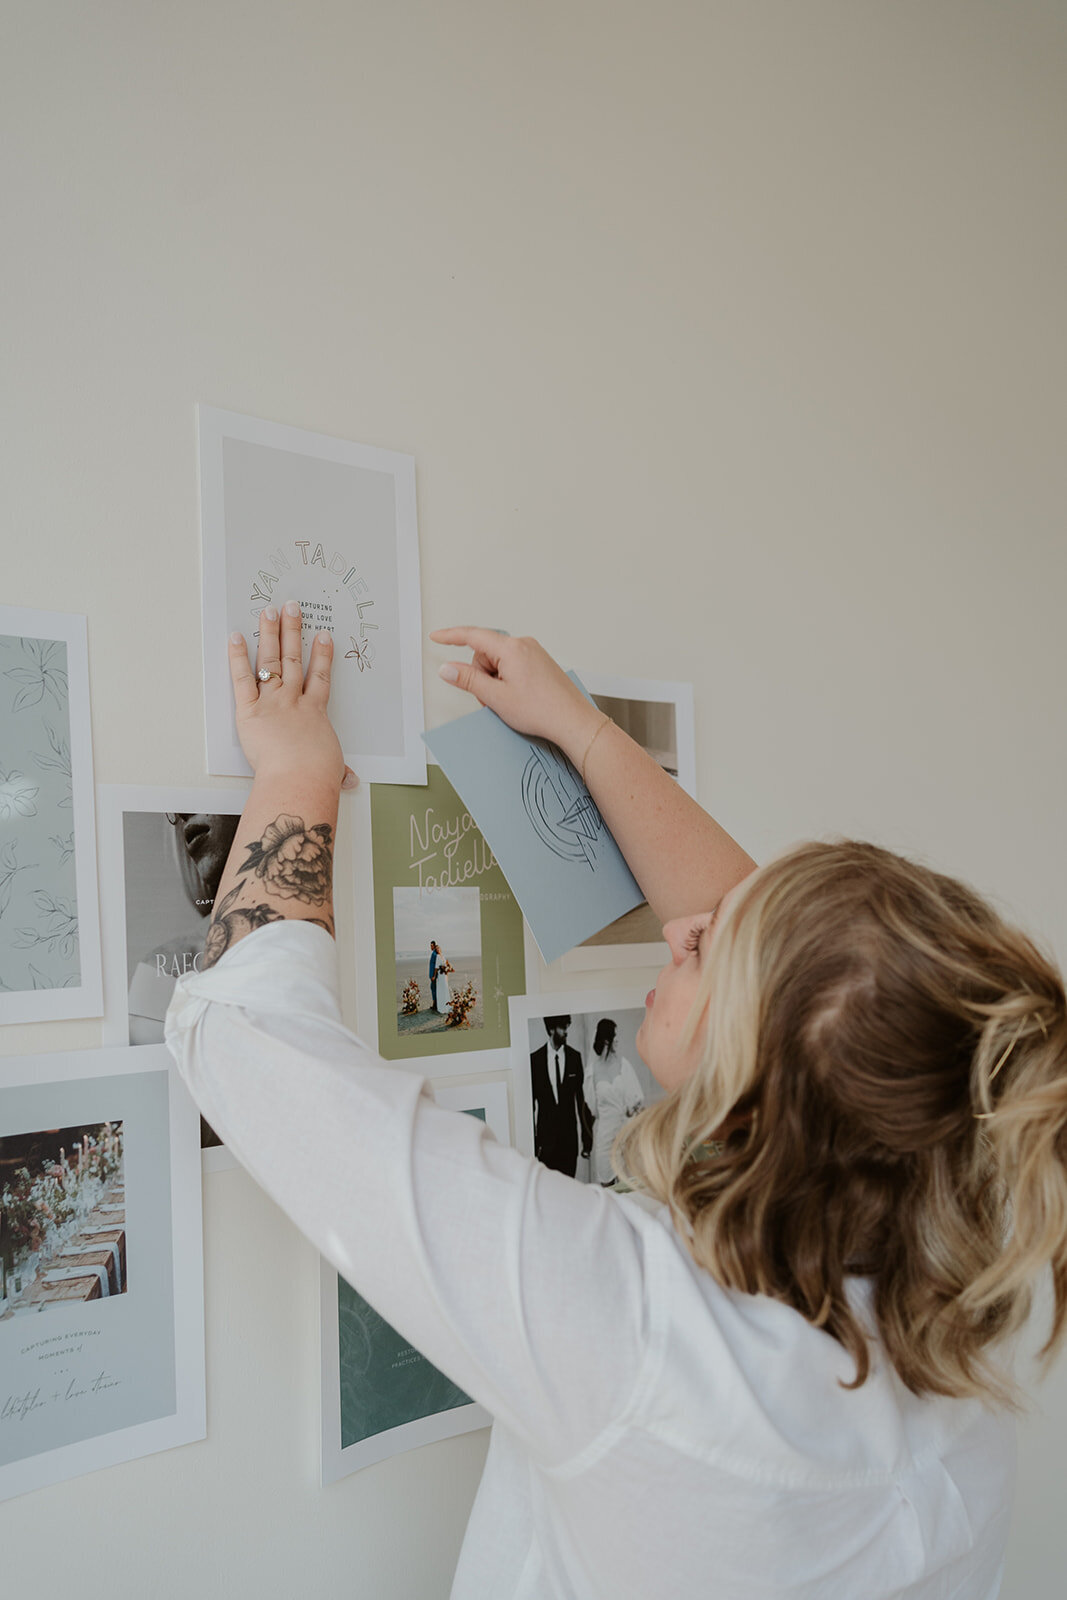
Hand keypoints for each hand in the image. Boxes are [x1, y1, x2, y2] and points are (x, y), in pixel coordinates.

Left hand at [229, 603, 353, 789]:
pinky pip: (242, 678)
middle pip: (294, 659)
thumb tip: (348, 779)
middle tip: (291, 609)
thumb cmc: (316, 775)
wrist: (299, 778)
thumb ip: (338, 769)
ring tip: (269, 612)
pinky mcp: (249, 710)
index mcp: (315, 713)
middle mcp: (293, 701)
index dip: (322, 655)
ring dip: (270, 634)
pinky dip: (237, 657)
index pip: (319, 678)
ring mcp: (272, 701)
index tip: (322, 636)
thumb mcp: (332, 769)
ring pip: (271, 660)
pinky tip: (235, 638)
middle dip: (292, 631)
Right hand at [431, 627, 602, 763]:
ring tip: (510, 700)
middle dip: (482, 675)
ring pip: (498, 662)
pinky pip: (512, 666)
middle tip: (493, 697)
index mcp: (512, 648)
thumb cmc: (542, 710)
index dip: (451, 637)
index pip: (472, 636)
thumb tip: (447, 669)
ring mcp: (534, 653)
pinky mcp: (540, 663)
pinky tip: (518, 697)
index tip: (436, 637)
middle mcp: (524, 645)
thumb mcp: (496, 697)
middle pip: (485, 653)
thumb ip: (468, 680)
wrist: (572, 721)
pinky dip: (507, 680)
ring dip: (495, 681)